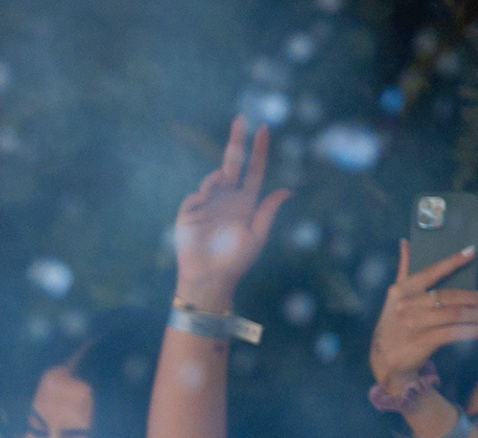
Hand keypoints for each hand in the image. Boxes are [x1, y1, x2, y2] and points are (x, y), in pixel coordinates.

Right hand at [169, 114, 289, 304]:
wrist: (209, 279)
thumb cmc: (235, 262)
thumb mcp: (258, 236)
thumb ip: (269, 210)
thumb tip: (288, 189)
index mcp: (246, 202)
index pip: (254, 170)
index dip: (259, 151)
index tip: (264, 129)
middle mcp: (227, 199)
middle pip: (233, 163)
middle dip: (237, 141)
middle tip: (241, 118)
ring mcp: (207, 204)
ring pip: (214, 178)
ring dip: (217, 178)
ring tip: (218, 187)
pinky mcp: (190, 213)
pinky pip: (195, 196)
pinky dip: (201, 197)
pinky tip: (202, 208)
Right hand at [370, 241, 477, 394]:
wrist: (384, 359)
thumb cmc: (394, 324)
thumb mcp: (395, 297)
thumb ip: (404, 269)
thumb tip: (406, 242)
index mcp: (403, 289)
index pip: (432, 271)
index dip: (453, 261)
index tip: (472, 252)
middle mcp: (407, 304)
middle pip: (450, 296)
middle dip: (475, 300)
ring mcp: (414, 323)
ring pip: (454, 314)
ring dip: (476, 317)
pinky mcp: (421, 341)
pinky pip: (453, 333)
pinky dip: (471, 332)